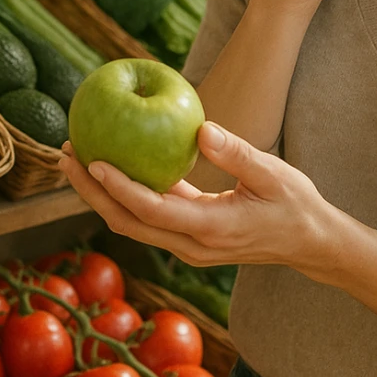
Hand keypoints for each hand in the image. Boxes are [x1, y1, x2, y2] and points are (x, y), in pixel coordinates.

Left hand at [59, 122, 331, 273]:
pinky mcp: (187, 239)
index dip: (119, 188)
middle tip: (66, 155)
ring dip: (100, 195)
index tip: (93, 161)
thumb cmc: (296, 205)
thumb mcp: (275, 174)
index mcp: (211, 229)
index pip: (153, 211)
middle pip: (127, 222)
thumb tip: (201, 128)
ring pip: (131, 224)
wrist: (310, 243)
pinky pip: (147, 219)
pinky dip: (123, 195)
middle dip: (91, 192)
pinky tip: (111, 165)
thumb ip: (238, 154)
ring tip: (76, 158)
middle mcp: (191, 245)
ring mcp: (187, 247)